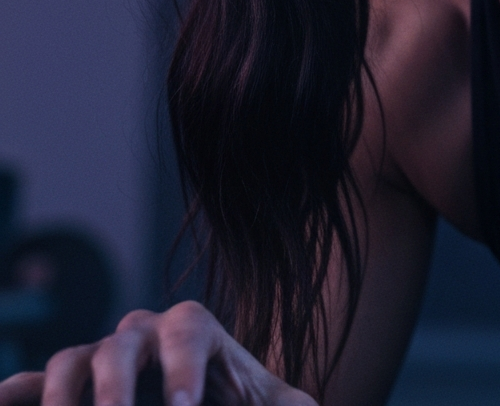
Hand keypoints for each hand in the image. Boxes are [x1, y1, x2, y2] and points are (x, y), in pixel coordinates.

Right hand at [0, 301, 315, 405]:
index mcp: (193, 328)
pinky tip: (2, 404)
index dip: (183, 369)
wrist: (222, 405)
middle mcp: (141, 333)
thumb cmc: (250, 404)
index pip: (187, 331)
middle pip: (121, 345)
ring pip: (71, 362)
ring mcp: (100, 358)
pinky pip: (31, 388)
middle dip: (117, 389)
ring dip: (64, 397)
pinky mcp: (68, 388)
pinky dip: (15, 395)